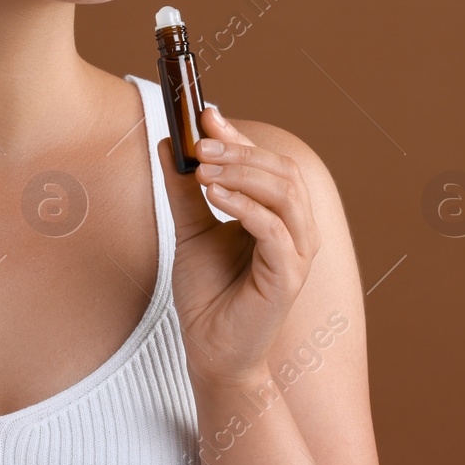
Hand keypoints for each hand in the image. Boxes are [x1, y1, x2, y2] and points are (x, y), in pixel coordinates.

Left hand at [156, 104, 318, 389]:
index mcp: (280, 214)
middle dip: (240, 151)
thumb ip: (184, 191)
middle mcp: (297, 229)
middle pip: (282, 170)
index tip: (205, 115)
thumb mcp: (191, 231)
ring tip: (203, 170)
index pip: (268, 162)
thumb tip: (166, 144)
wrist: (210, 350)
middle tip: (200, 143)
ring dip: (243, 173)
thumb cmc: (208, 294)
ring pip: (286, 193)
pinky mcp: (289, 277)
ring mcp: (298, 253)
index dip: (239, 137)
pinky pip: (274, 230)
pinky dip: (245, 206)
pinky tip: (214, 196)